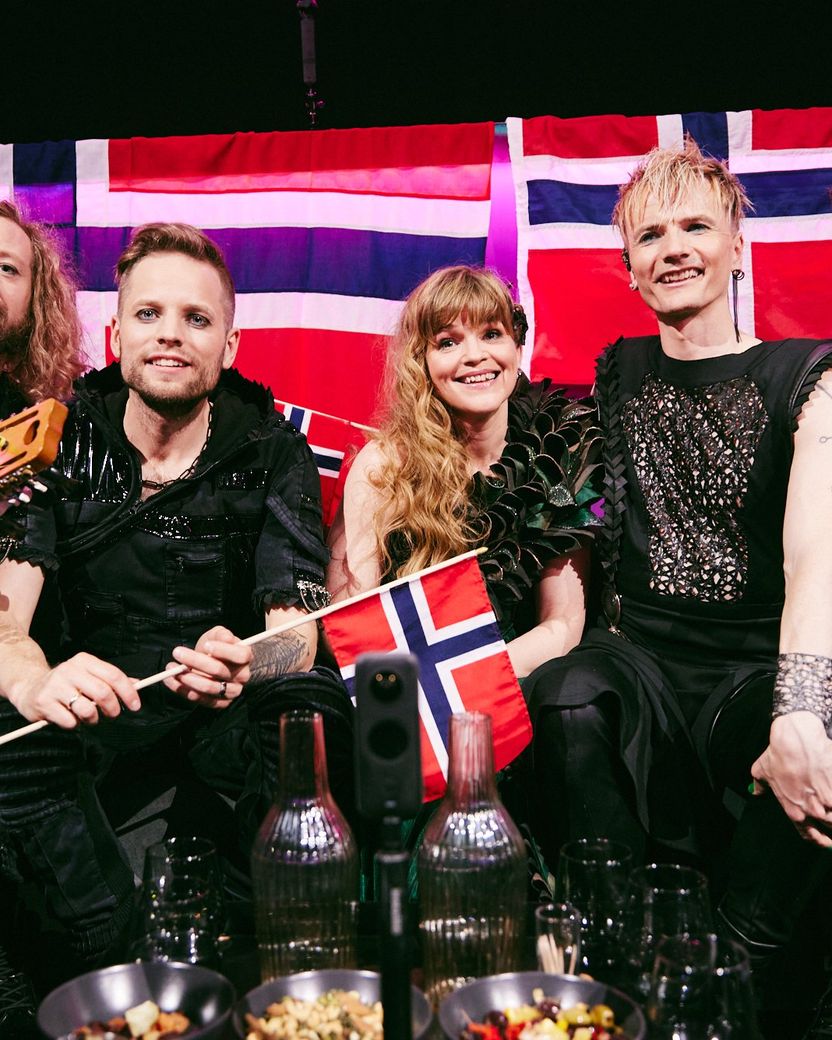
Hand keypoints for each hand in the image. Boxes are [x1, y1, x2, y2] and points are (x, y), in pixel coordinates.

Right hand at [9, 653, 140, 727]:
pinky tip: (70, 717)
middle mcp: (69, 670)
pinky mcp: (44, 702)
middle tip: (113, 715)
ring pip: (87, 709)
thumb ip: (111, 680)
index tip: (135, 705)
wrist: (30, 688)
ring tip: (89, 717)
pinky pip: (70, 721)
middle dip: (113, 708)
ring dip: (93, 719)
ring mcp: (55, 686)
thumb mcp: (88, 676)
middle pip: (103, 692)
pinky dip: (75, 724)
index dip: (128, 692)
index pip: (113, 675)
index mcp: (84, 660)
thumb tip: (137, 684)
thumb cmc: (66, 684)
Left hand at [163, 626, 251, 708]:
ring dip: (186, 678)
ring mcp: (232, 692)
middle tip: (177, 652)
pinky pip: (200, 700)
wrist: (218, 664)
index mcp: (245, 657)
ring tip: (171, 669)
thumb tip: (226, 638)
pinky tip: (170, 681)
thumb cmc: (218, 647)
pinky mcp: (219, 703)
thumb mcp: (219, 635)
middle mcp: (242, 676)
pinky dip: (182, 691)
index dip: (223, 651)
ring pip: (208, 687)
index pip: (240, 655)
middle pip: (218, 670)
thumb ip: (222, 634)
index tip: (205, 646)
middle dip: (195, 661)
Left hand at [751, 712, 831, 846]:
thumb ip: (761, 787)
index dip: (819, 840)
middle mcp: (813, 811)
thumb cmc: (780, 755)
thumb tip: (756, 793)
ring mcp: (829, 801)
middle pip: (831, 830)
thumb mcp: (763, 771)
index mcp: (794, 811)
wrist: (797, 740)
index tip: (826, 841)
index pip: (809, 835)